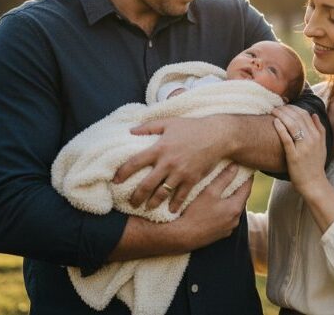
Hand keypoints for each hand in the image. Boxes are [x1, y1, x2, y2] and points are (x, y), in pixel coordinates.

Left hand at [113, 114, 230, 212]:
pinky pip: (180, 196)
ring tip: (147, 208)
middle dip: (136, 197)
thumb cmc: (192, 127)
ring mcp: (180, 173)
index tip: (115, 181)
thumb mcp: (169, 122)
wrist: (218, 135)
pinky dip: (174, 205)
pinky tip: (170, 211)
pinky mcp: (192, 179)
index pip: (135, 163)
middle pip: (146, 185)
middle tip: (131, 203)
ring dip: (152, 203)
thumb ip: (148, 126)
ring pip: (161, 194)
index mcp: (159, 148)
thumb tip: (130, 130)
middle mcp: (168, 163)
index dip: (122, 173)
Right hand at [174, 163, 252, 249]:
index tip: (247, 168)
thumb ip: (224, 178)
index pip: (247, 188)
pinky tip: (215, 205)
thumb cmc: (195, 212)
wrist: (183, 236)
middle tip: (236, 176)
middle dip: (238, 188)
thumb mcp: (210, 192)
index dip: (248, 177)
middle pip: (241, 199)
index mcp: (235, 208)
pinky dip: (224, 209)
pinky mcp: (220, 234)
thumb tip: (235, 167)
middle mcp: (235, 220)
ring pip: (233, 209)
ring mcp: (228, 228)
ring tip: (225, 189)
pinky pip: (226, 218)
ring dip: (231, 199)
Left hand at [272, 105, 327, 197]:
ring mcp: (303, 148)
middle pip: (298, 117)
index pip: (305, 115)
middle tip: (276, 107)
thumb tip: (314, 114)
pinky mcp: (294, 156)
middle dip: (286, 109)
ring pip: (292, 125)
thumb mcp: (322, 146)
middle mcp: (311, 139)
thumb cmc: (315, 164)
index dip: (294, 107)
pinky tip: (275, 122)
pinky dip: (281, 128)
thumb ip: (320, 129)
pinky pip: (287, 139)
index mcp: (317, 135)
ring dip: (282, 115)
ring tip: (273, 111)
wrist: (313, 183)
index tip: (285, 106)